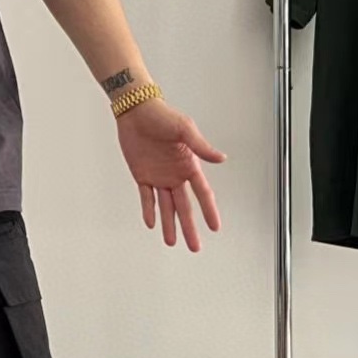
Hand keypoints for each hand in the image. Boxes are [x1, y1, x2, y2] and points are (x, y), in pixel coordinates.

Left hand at [117, 99, 224, 251]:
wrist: (136, 112)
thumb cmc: (162, 115)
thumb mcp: (185, 129)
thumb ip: (201, 147)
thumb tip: (221, 159)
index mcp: (189, 165)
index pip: (202, 194)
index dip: (209, 211)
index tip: (215, 227)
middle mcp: (175, 174)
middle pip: (184, 207)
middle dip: (190, 228)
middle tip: (194, 246)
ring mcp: (159, 176)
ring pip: (166, 207)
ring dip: (169, 224)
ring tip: (172, 241)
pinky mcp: (142, 175)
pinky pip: (146, 197)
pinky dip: (149, 211)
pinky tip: (152, 223)